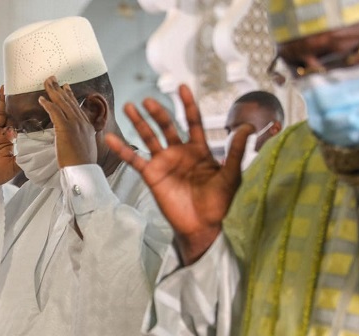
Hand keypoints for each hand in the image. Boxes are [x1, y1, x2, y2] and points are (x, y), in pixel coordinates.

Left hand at [38, 76, 96, 166]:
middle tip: (52, 78)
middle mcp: (82, 122)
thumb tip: (77, 138)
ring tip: (46, 82)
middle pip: (69, 101)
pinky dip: (48, 104)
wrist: (83, 171)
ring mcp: (75, 124)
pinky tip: (42, 99)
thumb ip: (82, 139)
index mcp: (87, 126)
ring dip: (53, 91)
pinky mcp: (66, 129)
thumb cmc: (83, 165)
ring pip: (62, 103)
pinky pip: (55, 112)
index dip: (70, 96)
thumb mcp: (86, 148)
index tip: (65, 87)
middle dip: (59, 89)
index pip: (77, 107)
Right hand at [105, 84, 252, 264]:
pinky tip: (110, 138)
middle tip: (149, 101)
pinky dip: (122, 149)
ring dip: (139, 123)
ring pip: (149, 138)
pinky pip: (135, 160)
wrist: (205, 226)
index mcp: (199, 150)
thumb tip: (248, 126)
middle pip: (167, 126)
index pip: (193, 121)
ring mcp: (164, 163)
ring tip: (130, 107)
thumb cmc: (221, 203)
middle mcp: (180, 153)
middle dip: (158, 112)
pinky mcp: (152, 176)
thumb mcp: (231, 174)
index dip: (188, 104)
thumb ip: (236, 150)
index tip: (183, 87)